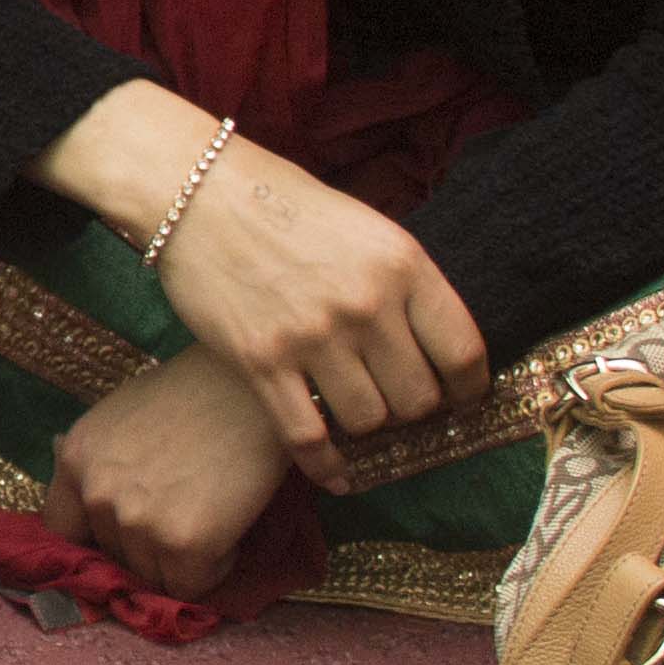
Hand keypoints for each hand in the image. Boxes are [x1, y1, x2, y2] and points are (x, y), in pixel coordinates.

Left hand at [44, 349, 291, 606]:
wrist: (259, 386)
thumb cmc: (200, 393)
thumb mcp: (124, 418)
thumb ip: (102, 464)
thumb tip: (89, 504)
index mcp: (75, 458)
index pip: (64, 529)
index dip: (98, 535)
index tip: (128, 532)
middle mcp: (96, 493)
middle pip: (115, 555)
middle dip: (148, 543)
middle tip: (190, 504)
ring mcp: (137, 521)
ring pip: (154, 575)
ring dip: (184, 557)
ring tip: (214, 507)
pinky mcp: (182, 544)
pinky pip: (192, 585)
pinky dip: (216, 566)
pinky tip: (231, 522)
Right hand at [145, 134, 486, 491]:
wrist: (196, 192)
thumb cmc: (285, 205)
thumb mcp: (366, 228)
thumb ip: (402, 285)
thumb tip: (434, 349)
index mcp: (402, 265)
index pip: (462, 353)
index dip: (467, 390)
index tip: (459, 400)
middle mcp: (366, 305)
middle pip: (417, 398)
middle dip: (412, 411)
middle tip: (396, 404)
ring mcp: (313, 337)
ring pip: (368, 421)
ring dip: (365, 425)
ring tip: (353, 411)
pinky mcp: (261, 362)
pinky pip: (308, 437)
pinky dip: (326, 464)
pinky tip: (335, 472)